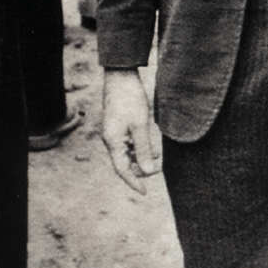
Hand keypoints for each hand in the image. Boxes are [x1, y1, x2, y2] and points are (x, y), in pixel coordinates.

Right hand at [100, 68, 161, 193]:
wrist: (121, 75)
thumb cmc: (130, 99)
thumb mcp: (140, 126)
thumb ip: (143, 150)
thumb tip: (147, 171)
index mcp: (112, 141)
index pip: (121, 169)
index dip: (133, 182)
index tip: (144, 192)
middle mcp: (110, 139)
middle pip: (123, 163)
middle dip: (139, 169)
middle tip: (157, 168)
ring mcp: (113, 132)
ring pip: (126, 153)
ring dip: (141, 157)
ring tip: (157, 155)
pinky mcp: (117, 125)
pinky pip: (127, 143)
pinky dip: (139, 147)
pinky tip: (151, 145)